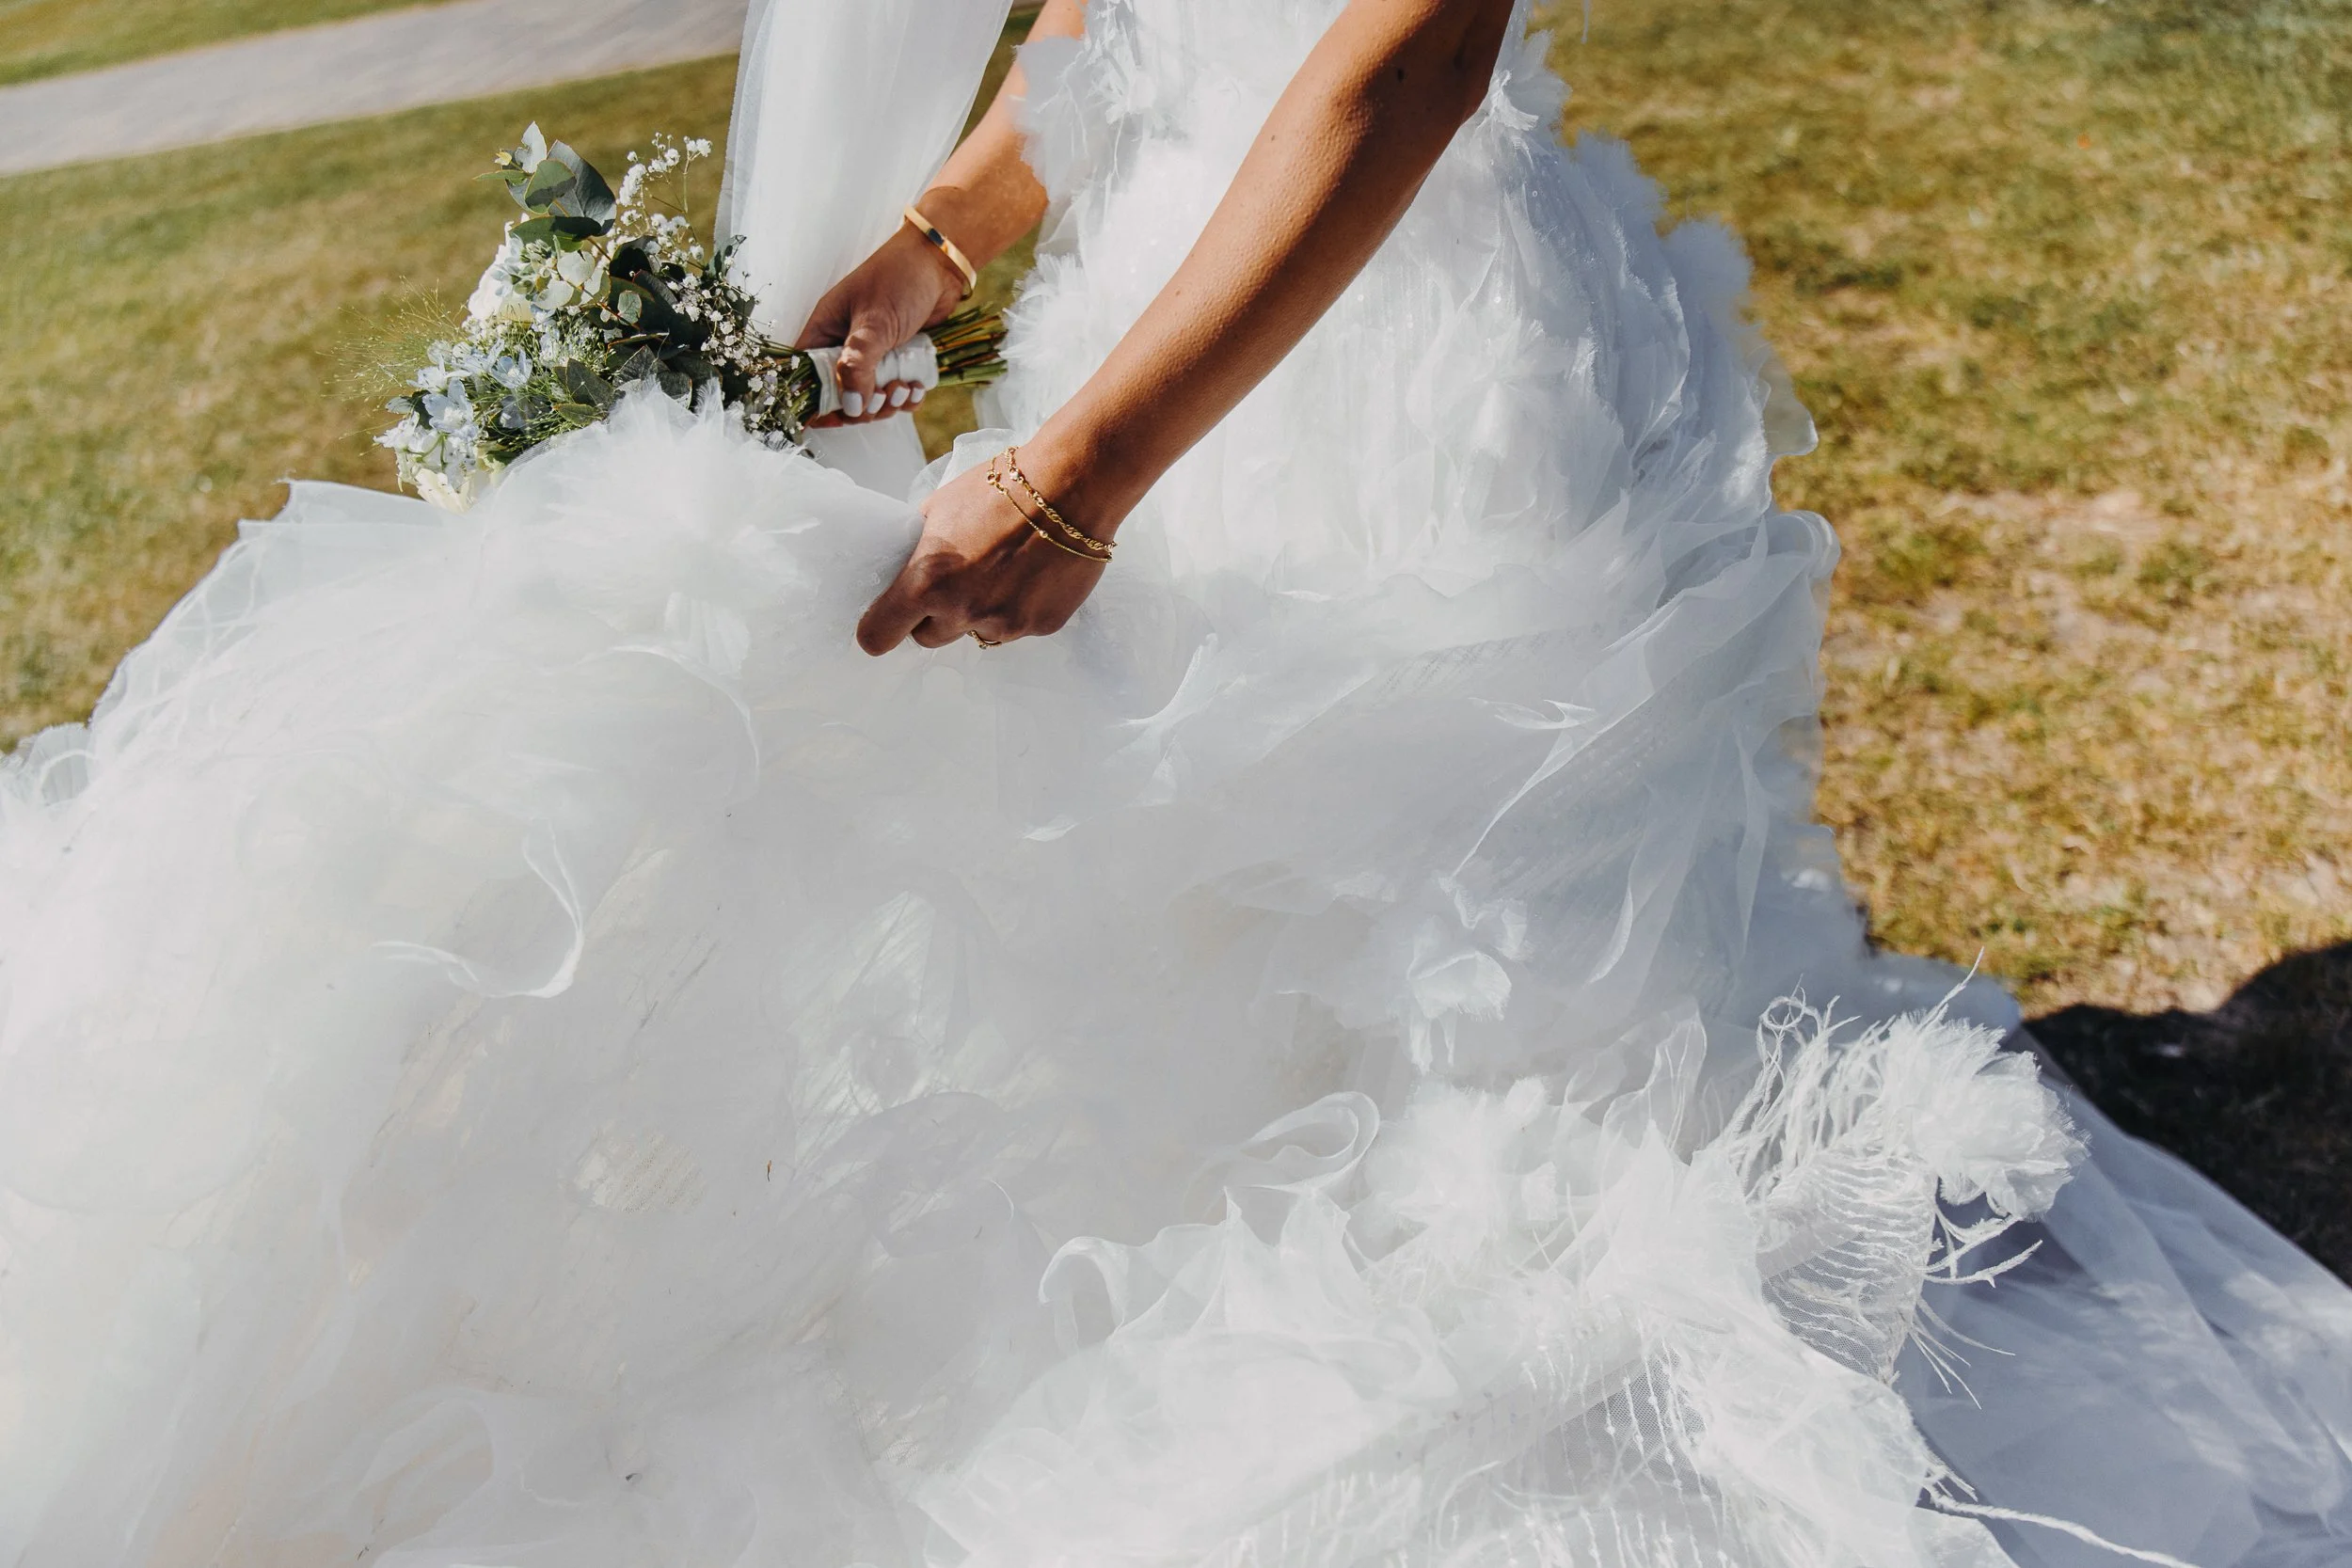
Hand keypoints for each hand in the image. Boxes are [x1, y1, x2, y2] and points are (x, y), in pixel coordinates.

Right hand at [795, 224, 965, 424]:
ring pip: (868, 401)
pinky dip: (905, 399)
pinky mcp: (896, 361)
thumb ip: (859, 365)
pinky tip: (917, 387)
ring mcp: (870, 357)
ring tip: (904, 388)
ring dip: (886, 405)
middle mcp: (842, 347)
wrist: (940, 264)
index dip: (815, 403)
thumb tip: (851, 407)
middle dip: (861, 408)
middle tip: (883, 398)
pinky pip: (893, 394)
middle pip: (838, 398)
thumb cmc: (900, 280)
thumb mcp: (874, 322)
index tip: (838, 414)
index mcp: (823, 333)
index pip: (805, 379)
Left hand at [857, 459, 1107, 653]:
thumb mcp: (942, 506)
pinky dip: (1018, 607)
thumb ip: (919, 543)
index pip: (879, 635)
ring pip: (976, 632)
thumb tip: (906, 560)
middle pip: (929, 638)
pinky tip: (1031, 573)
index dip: (880, 629)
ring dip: (979, 611)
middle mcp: (963, 611)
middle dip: (934, 616)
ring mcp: (1005, 624)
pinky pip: (1016, 627)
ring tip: (1002, 570)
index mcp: (927, 581)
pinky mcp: (1041, 626)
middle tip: (953, 583)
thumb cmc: (1004, 487)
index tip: (887, 621)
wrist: (1073, 485)